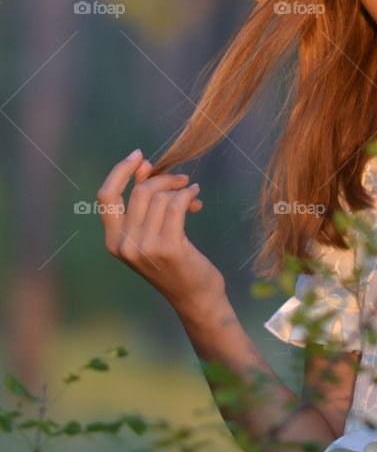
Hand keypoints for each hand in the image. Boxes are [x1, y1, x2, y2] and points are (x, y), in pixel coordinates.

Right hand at [97, 148, 225, 313]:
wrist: (195, 296)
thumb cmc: (174, 262)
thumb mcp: (151, 233)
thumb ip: (144, 202)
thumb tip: (143, 165)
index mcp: (113, 242)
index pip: (106, 196)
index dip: (120, 171)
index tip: (139, 155)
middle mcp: (124, 245)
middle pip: (140, 191)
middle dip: (163, 178)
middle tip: (181, 180)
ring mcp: (144, 248)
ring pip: (160, 196)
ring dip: (179, 188)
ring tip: (191, 192)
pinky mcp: (168, 247)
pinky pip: (176, 205)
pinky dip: (187, 194)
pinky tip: (195, 195)